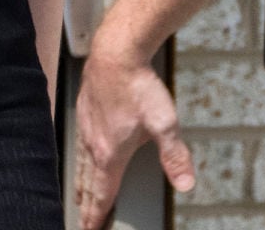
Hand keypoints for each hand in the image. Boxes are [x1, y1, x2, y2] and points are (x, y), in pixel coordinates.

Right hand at [73, 44, 193, 228]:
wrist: (116, 52)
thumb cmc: (137, 86)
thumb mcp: (164, 123)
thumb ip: (175, 156)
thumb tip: (186, 183)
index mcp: (110, 154)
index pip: (102, 193)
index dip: (96, 215)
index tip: (90, 228)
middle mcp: (93, 143)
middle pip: (87, 182)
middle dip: (85, 204)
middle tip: (82, 219)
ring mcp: (86, 127)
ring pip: (80, 163)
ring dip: (80, 182)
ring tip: (78, 194)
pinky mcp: (85, 111)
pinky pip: (78, 142)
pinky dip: (78, 157)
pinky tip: (82, 153)